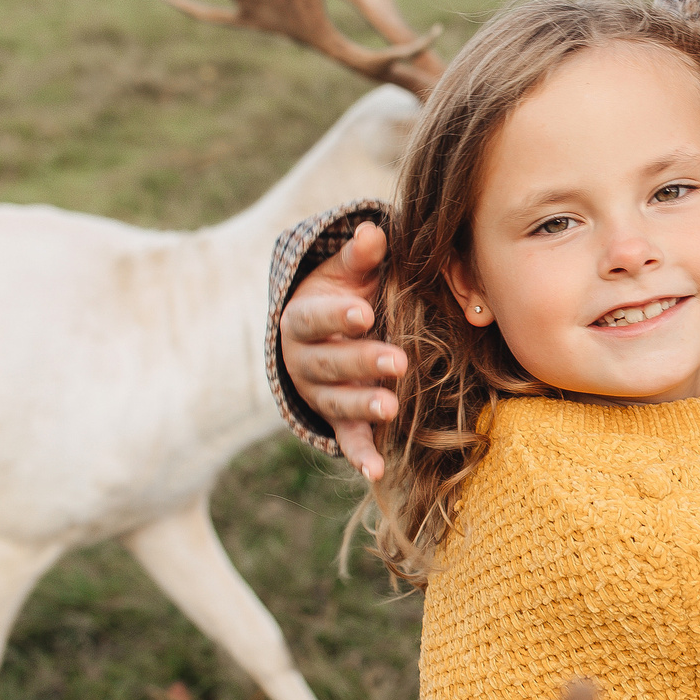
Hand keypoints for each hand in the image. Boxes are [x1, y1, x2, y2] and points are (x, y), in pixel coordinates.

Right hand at [279, 220, 404, 480]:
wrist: (323, 332)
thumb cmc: (343, 292)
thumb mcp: (347, 271)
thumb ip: (361, 255)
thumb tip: (373, 229)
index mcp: (301, 318)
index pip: (315, 319)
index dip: (336, 318)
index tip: (363, 313)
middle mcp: (303, 360)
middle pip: (328, 364)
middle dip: (361, 363)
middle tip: (397, 362)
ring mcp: (319, 393)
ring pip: (336, 402)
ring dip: (363, 406)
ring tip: (392, 406)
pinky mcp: (336, 418)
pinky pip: (346, 438)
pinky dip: (360, 454)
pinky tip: (376, 470)